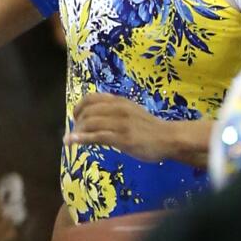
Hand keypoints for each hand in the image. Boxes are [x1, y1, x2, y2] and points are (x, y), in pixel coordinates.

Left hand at [68, 92, 197, 163]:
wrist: (169, 137)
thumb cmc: (150, 128)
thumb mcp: (131, 112)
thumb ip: (114, 111)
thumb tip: (94, 115)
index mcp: (120, 101)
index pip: (91, 98)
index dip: (79, 107)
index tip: (75, 118)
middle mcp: (119, 109)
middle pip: (87, 111)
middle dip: (76, 122)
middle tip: (73, 133)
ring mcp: (121, 124)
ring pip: (90, 123)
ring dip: (76, 132)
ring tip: (71, 140)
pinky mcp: (123, 139)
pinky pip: (97, 136)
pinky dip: (81, 138)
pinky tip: (73, 142)